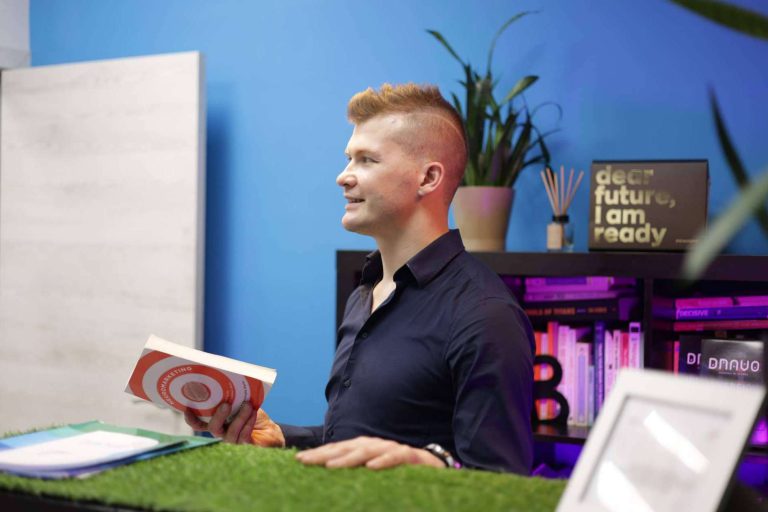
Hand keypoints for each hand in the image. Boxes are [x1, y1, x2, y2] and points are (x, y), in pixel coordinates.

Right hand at [184, 403, 284, 446]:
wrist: (271, 431)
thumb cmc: (254, 415)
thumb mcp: (244, 403)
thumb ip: (236, 397)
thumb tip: (232, 383)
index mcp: (218, 422)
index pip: (200, 424)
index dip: (192, 419)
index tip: (188, 408)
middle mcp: (222, 433)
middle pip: (213, 428)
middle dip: (218, 416)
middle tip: (226, 404)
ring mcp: (232, 442)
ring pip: (230, 433)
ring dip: (239, 417)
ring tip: (247, 405)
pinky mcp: (244, 447)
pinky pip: (243, 436)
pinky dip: (248, 423)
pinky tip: (253, 413)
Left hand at [295, 436, 443, 469]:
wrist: (435, 467)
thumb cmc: (400, 471)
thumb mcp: (374, 471)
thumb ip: (355, 472)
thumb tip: (329, 474)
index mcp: (366, 448)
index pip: (339, 449)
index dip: (319, 453)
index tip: (299, 460)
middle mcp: (377, 445)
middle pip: (348, 447)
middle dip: (325, 454)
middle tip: (305, 461)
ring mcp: (393, 449)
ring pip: (368, 451)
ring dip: (349, 457)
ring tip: (331, 466)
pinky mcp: (411, 457)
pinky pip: (396, 457)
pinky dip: (383, 461)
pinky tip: (371, 467)